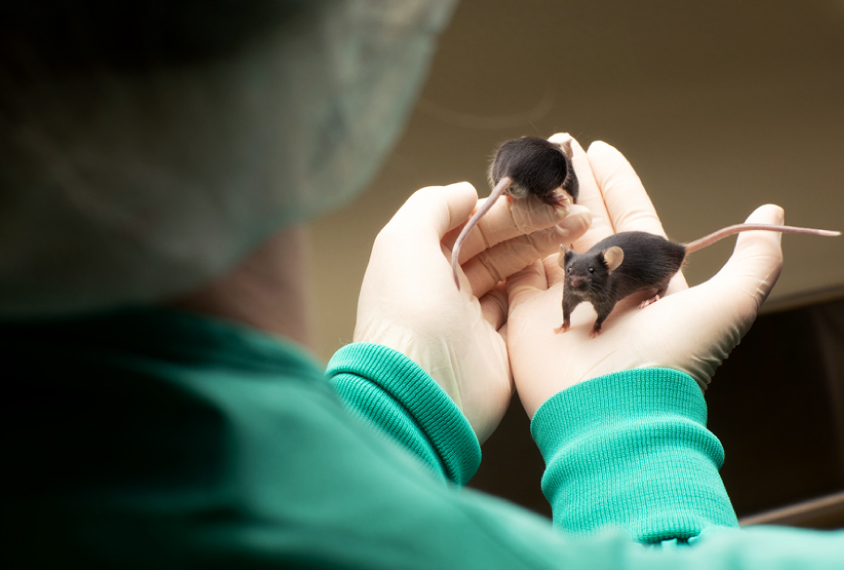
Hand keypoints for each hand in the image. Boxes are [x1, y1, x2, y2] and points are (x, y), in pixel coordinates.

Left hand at [354, 180, 590, 441]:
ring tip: (582, 232)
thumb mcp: (403, 242)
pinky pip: (522, 310)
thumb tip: (466, 191)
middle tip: (577, 212)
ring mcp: (469, 319)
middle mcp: (443, 286)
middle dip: (535, 225)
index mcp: (420, 259)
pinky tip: (568, 271)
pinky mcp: (495, 349)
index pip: (469, 222)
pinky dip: (544, 290)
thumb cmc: (407, 314)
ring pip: (512, 274)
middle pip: (495, 245)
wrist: (422, 393)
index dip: (508, 207)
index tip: (545, 194)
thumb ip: (431, 205)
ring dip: (545, 251)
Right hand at [507, 134, 784, 417]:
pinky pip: (516, 265)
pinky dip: (512, 237)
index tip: (599, 148)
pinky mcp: (526, 313)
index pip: (630, 217)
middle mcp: (604, 286)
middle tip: (558, 145)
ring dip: (540, 202)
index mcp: (646, 280)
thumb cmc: (674, 360)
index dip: (617, 183)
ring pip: (549, 237)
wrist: (616, 410)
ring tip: (530, 167)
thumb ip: (753, 259)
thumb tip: (772, 213)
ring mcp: (563, 298)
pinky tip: (505, 206)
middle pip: (586, 221)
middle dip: (574, 183)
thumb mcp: (729, 305)